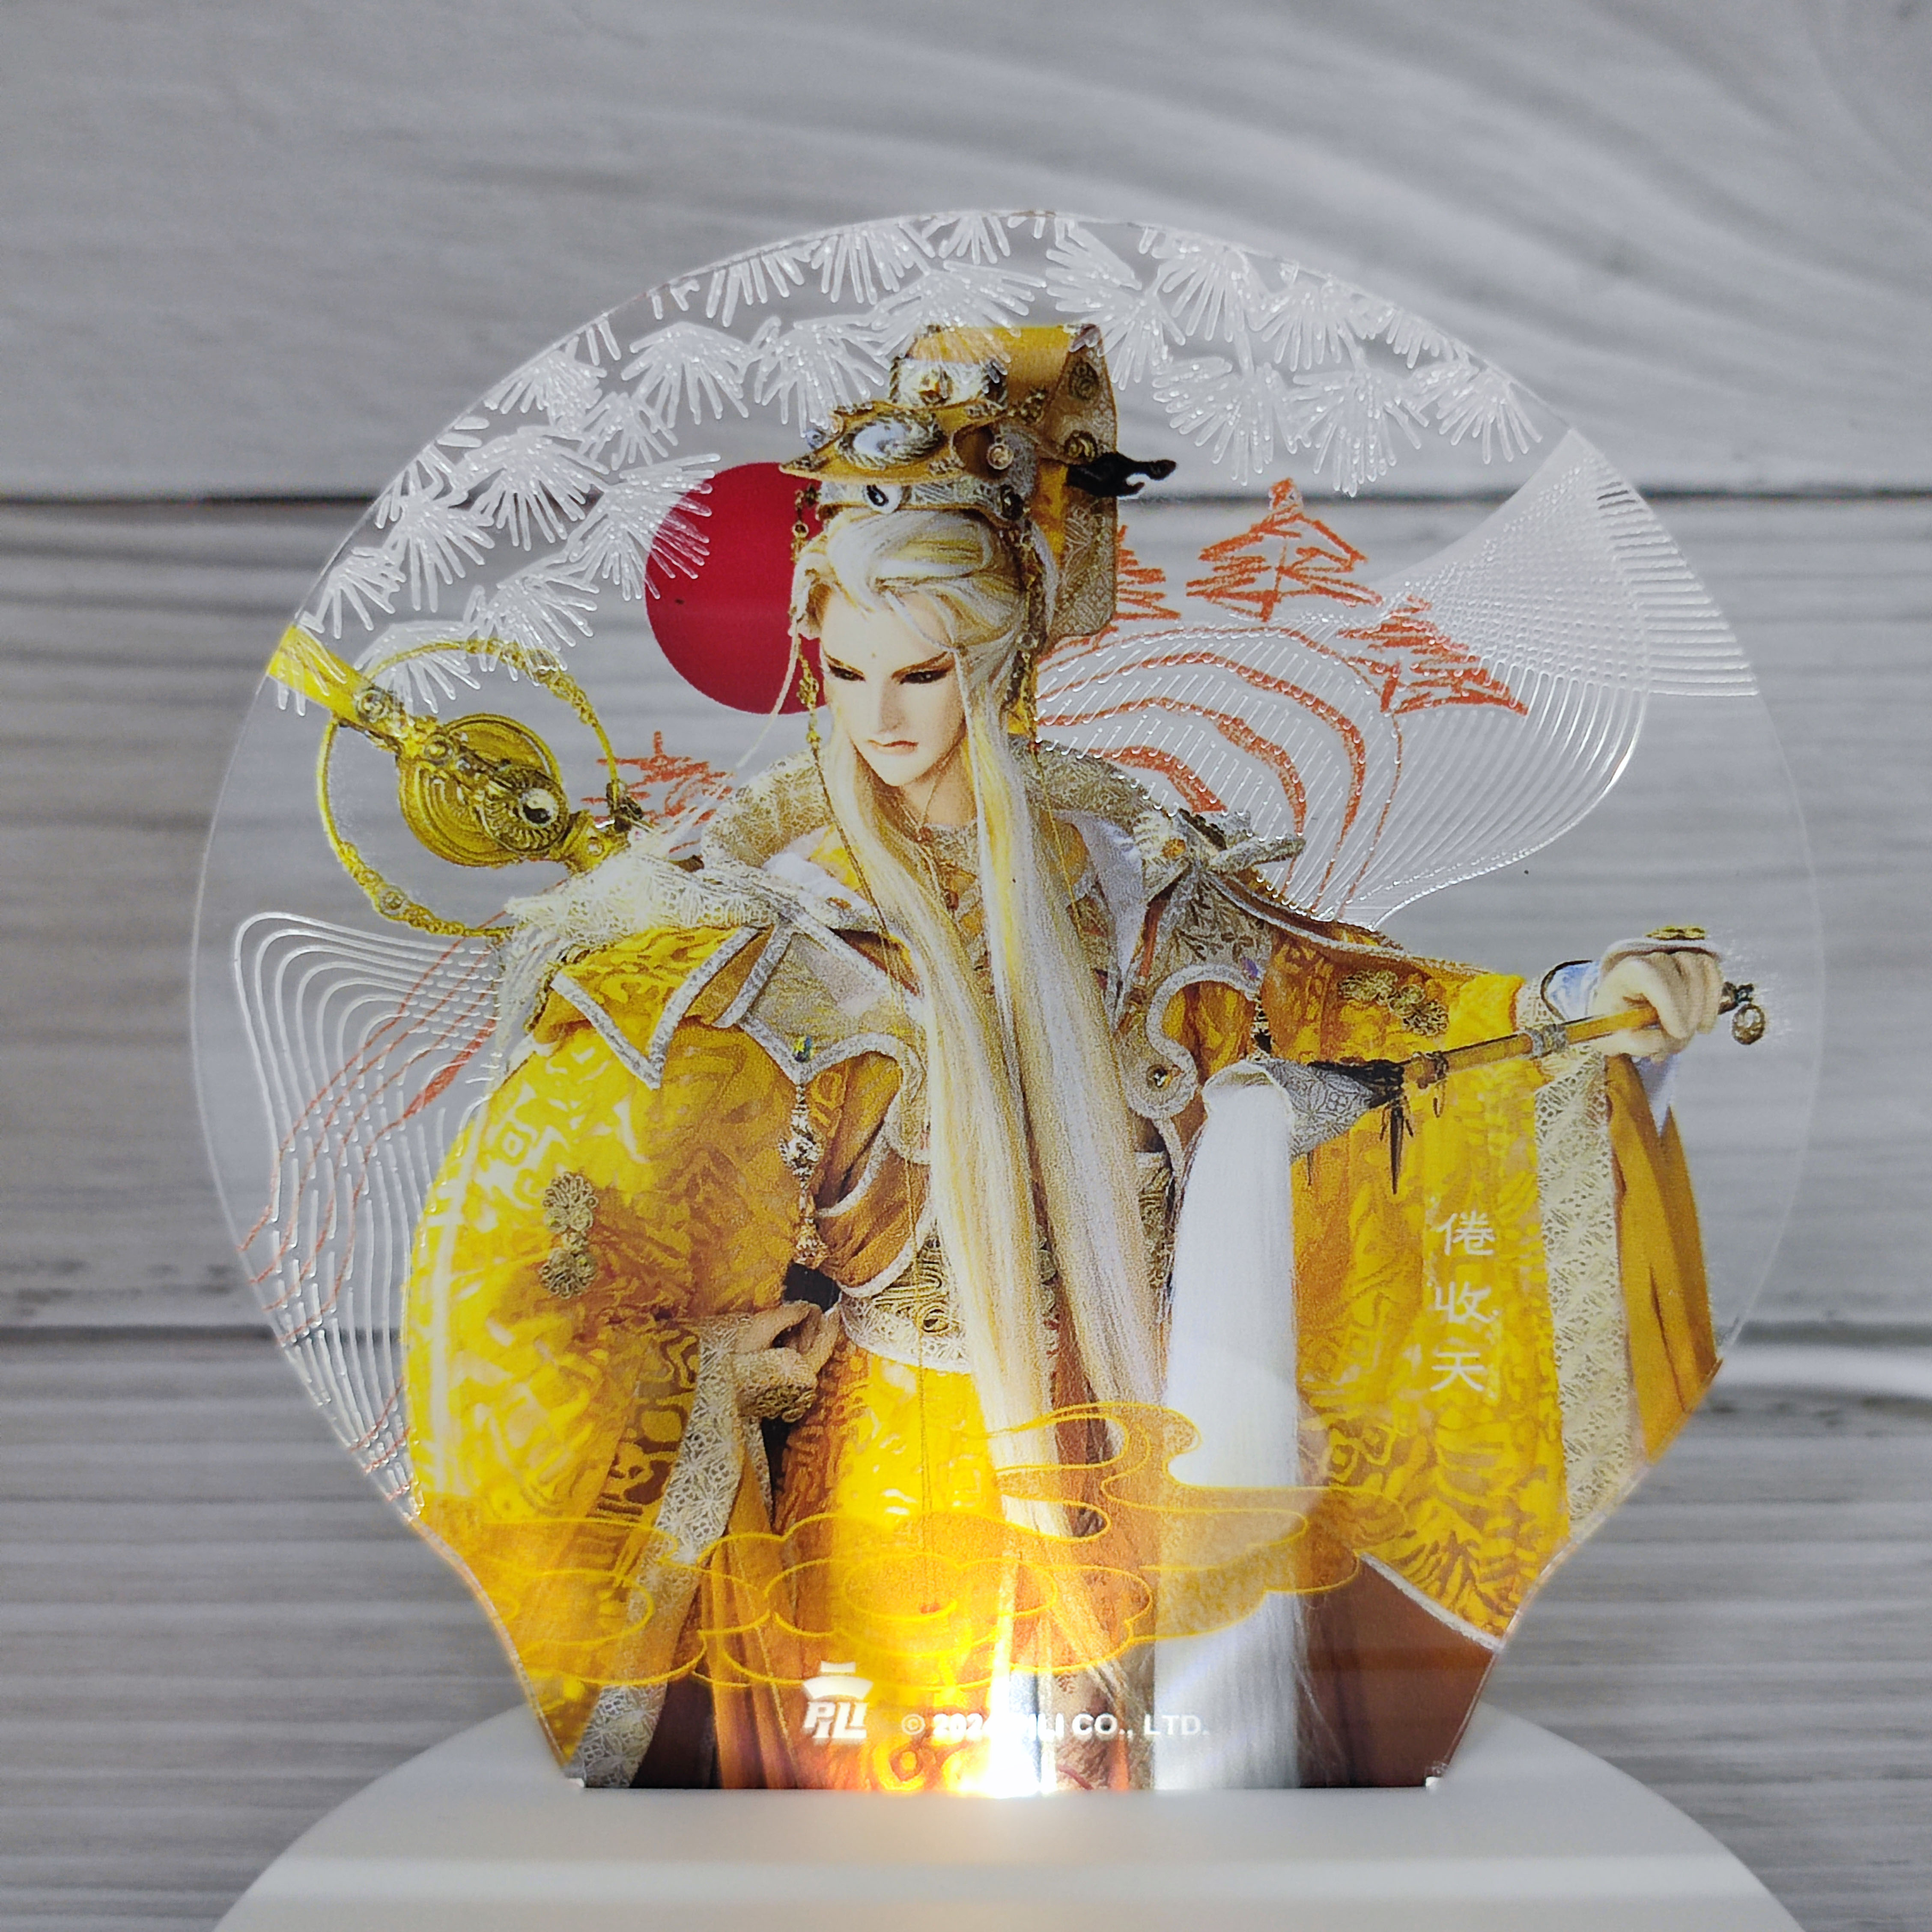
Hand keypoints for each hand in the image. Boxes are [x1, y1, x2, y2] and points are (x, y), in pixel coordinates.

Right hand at [732, 1301, 839, 1421]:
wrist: (705, 1382)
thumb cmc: (732, 1359)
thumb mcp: (762, 1328)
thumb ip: (788, 1315)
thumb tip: (805, 1307)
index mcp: (799, 1374)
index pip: (824, 1347)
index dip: (830, 1325)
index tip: (835, 1308)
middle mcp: (794, 1383)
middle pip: (812, 1349)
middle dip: (812, 1325)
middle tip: (810, 1305)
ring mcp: (781, 1382)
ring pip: (799, 1352)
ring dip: (799, 1331)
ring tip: (795, 1312)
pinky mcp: (768, 1379)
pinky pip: (785, 1357)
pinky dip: (786, 1340)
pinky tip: (780, 1326)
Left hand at [1587, 945, 1722, 1059]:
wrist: (1624, 1016)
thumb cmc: (1618, 1025)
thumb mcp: (1616, 1041)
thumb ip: (1635, 1043)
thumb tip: (1660, 1041)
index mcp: (1625, 973)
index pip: (1651, 975)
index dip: (1669, 1004)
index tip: (1677, 1032)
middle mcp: (1650, 958)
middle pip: (1680, 974)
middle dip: (1686, 1013)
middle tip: (1680, 1038)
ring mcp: (1673, 958)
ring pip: (1699, 971)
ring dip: (1700, 1008)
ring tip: (1687, 1034)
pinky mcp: (1693, 964)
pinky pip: (1712, 973)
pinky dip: (1713, 1001)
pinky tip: (1703, 1026)